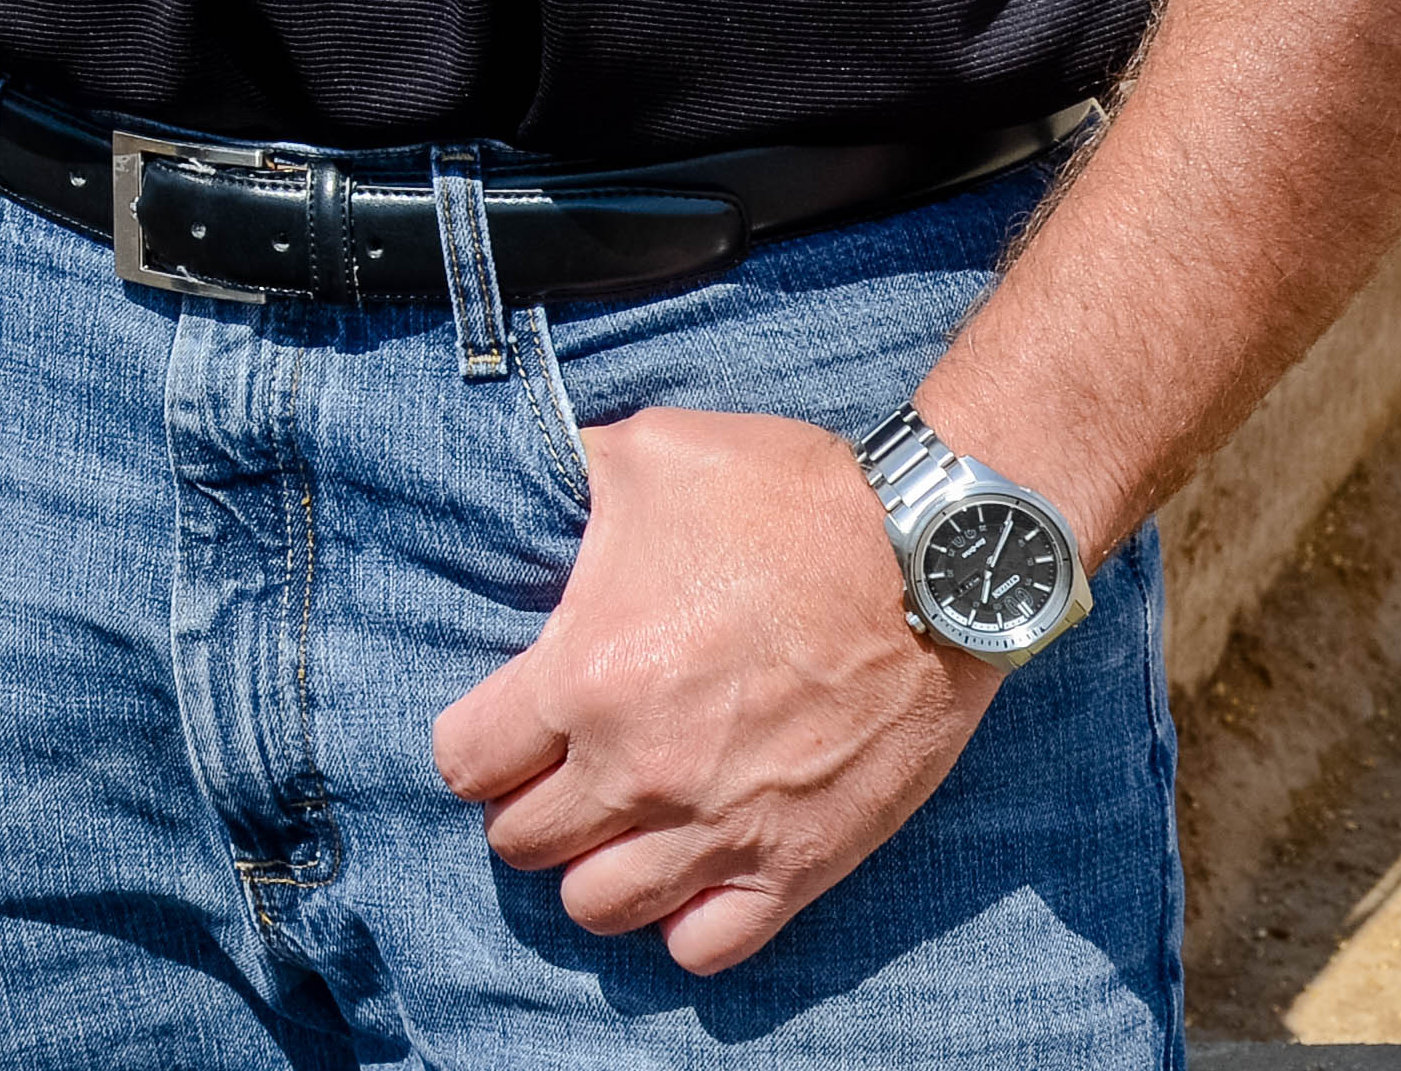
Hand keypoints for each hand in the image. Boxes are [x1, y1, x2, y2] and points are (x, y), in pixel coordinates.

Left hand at [425, 403, 990, 969]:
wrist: (935, 559)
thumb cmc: (791, 497)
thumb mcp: (651, 451)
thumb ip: (572, 481)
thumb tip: (536, 484)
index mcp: (585, 676)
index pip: (466, 761)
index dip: (477, 742)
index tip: (507, 723)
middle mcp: (638, 770)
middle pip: (521, 842)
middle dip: (528, 805)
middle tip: (565, 767)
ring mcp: (718, 829)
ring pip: (598, 907)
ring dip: (595, 868)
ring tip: (621, 823)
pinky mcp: (797, 864)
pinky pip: (703, 948)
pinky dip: (684, 920)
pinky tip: (693, 867)